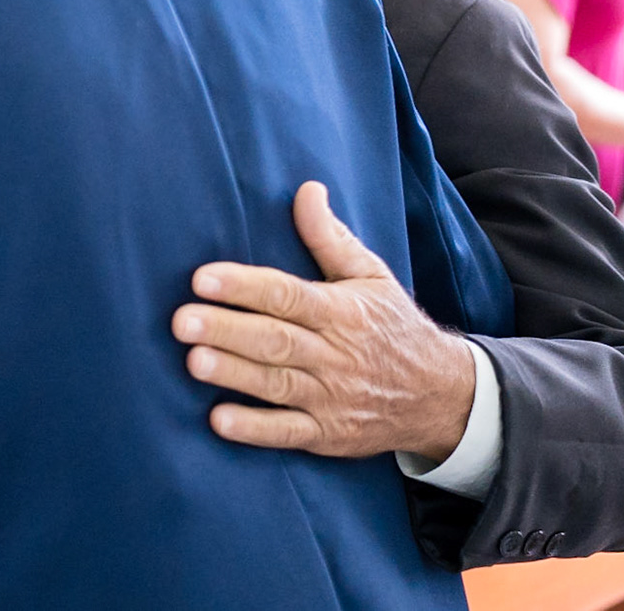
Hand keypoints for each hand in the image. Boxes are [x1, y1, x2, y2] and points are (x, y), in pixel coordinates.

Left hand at [171, 180, 476, 462]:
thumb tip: (306, 188)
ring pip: (278, 385)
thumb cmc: (392, 327)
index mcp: (342, 312)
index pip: (287, 295)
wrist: (441, 396)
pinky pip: (289, 433)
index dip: (244, 287)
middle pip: (276, 340)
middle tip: (181, 320)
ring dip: (234, 375)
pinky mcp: (329, 435)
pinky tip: (218, 420)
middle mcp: (336, 355)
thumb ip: (330, 237)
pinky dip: (255, 429)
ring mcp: (332, 398)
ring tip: (193, 362)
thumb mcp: (371, 277)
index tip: (202, 278)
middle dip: (227, 330)